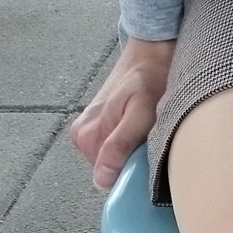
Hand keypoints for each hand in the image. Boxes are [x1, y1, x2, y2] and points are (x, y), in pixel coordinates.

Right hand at [68, 36, 176, 190]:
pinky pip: (114, 147)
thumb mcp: (139, 114)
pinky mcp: (99, 124)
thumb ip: (119, 146)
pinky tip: (141, 128)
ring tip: (146, 130)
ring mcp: (89, 129)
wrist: (150, 53)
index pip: (108, 179)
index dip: (131, 173)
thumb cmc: (148, 80)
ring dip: (132, 151)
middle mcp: (82, 135)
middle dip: (132, 161)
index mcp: (86, 137)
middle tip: (149, 139)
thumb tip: (101, 179)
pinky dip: (130, 143)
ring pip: (114, 160)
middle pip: (110, 170)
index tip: (147, 158)